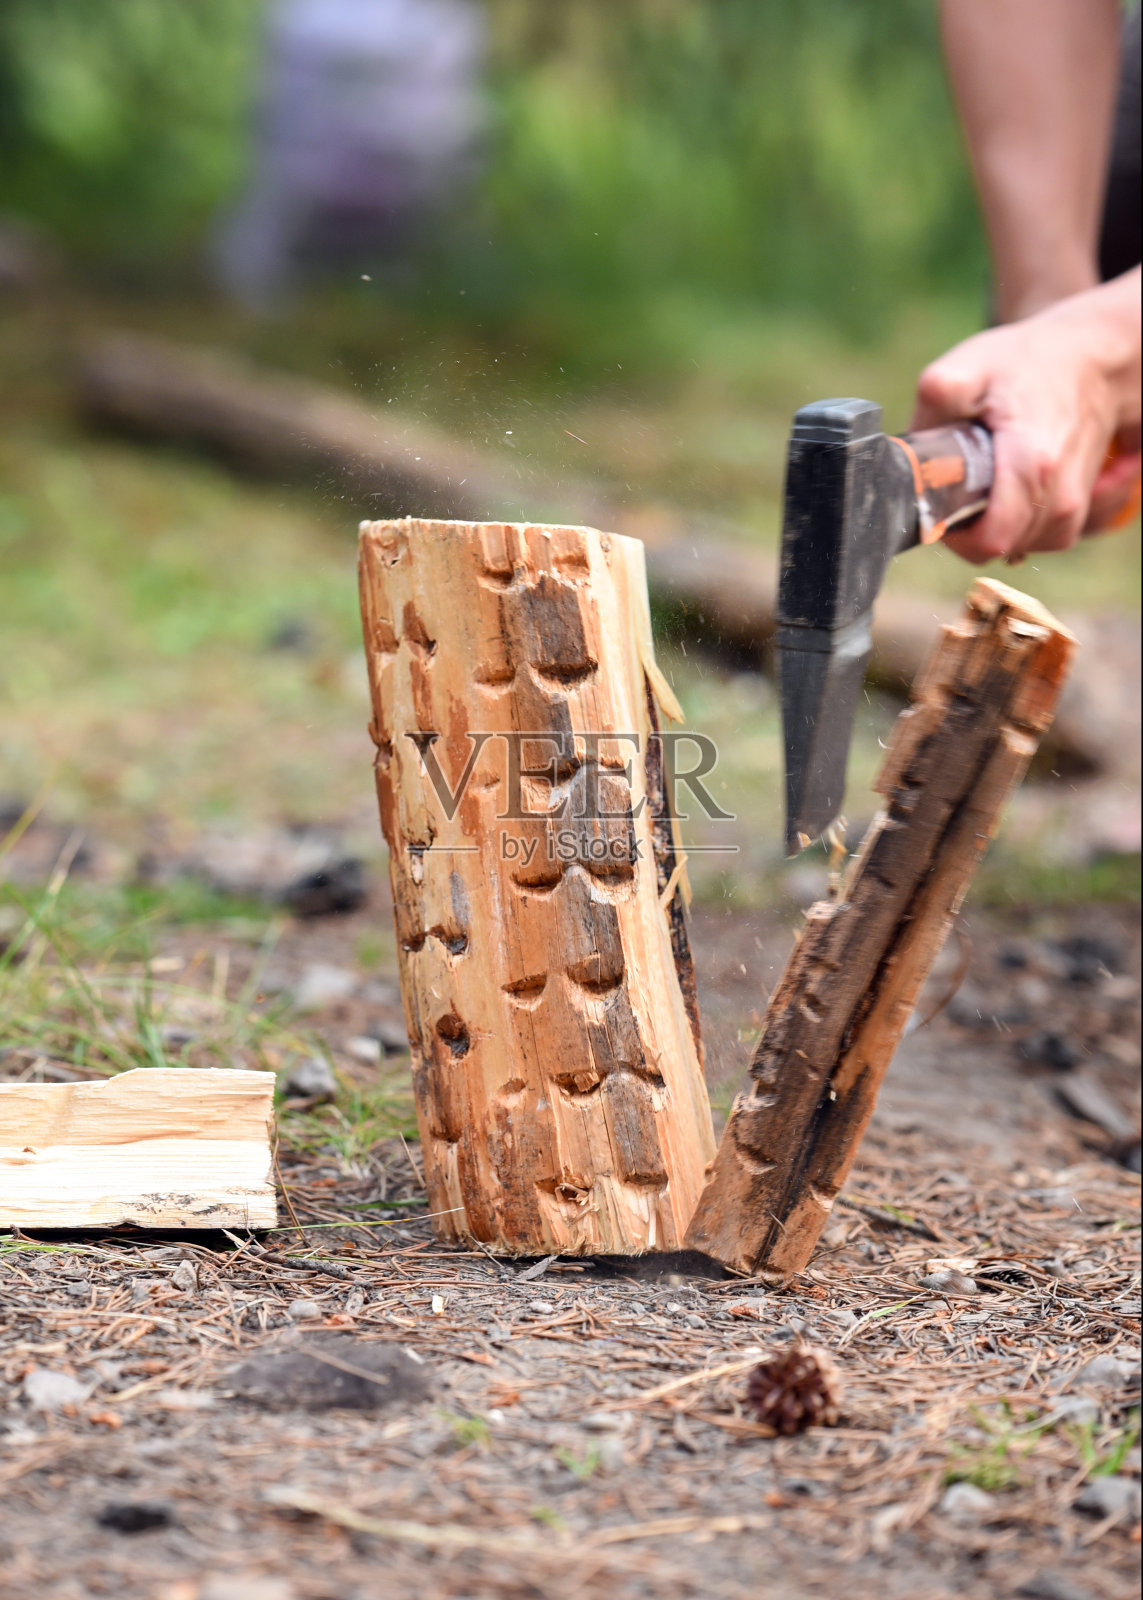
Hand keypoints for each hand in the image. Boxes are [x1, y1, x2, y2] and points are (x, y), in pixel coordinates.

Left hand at [911, 271, 1141, 563]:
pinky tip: (1007, 493)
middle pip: (998, 547)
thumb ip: (932, 407)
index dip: (952, 535)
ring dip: (992, 526)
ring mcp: (1076, 508)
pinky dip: (1017, 525)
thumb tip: (909, 451)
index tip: (941, 506)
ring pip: (1019, 548)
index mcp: (1032, 465)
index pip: (987, 541)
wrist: (1090, 360)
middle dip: (967, 526)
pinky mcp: (1079, 511)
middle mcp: (1061, 496)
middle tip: (959, 486)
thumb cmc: (1027, 363)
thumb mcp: (967, 368)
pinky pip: (1038, 540)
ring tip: (986, 484)